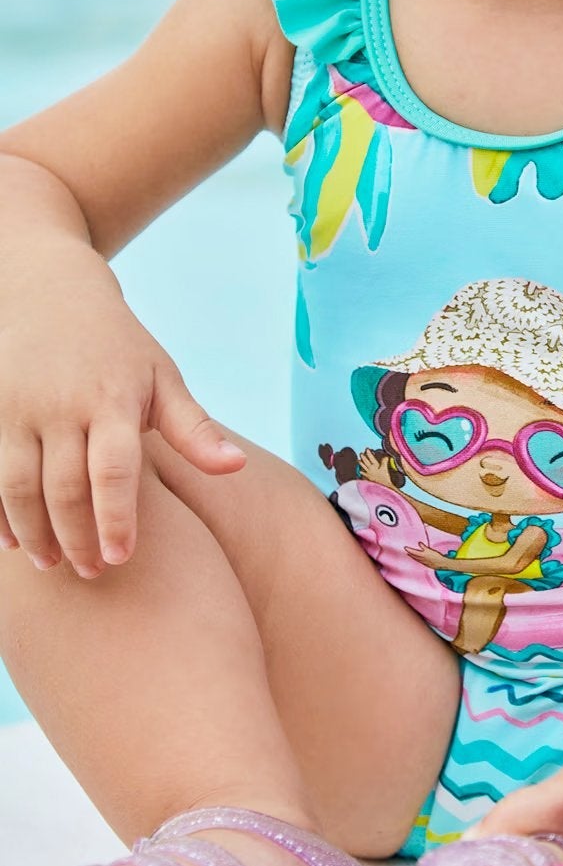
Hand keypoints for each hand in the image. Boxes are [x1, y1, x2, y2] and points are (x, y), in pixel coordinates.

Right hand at [0, 275, 244, 576]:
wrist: (51, 292)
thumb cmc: (120, 347)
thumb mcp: (162, 378)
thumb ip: (194, 429)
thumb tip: (236, 468)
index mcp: (113, 400)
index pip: (115, 471)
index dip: (116, 519)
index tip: (122, 558)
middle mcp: (63, 407)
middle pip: (66, 488)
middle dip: (77, 538)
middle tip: (92, 572)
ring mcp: (19, 410)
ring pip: (19, 486)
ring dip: (34, 532)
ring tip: (52, 564)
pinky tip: (12, 542)